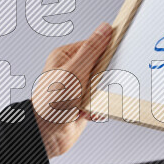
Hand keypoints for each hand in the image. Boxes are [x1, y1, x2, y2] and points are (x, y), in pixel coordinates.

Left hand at [32, 22, 112, 158]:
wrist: (46, 134)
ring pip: (103, 85)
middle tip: (98, 83)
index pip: (93, 45)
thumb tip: (104, 29)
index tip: (117, 52)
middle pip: (101, 66)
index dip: (105, 49)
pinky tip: (89, 111)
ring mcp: (77, 88)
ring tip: (91, 100)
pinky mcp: (83, 104)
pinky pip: (101, 102)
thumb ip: (92, 50)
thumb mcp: (74, 70)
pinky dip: (99, 108)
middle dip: (104, 77)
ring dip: (101, 95)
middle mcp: (71, 71)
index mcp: (65, 56)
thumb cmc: (50, 101)